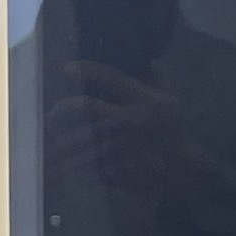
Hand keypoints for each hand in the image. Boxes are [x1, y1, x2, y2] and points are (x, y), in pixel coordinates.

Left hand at [45, 61, 206, 201]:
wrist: (184, 176)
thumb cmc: (176, 135)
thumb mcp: (170, 103)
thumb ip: (155, 79)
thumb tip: (145, 59)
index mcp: (144, 102)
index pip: (111, 78)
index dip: (86, 70)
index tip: (66, 68)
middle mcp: (130, 122)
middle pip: (86, 107)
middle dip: (62, 107)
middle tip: (51, 111)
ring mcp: (120, 147)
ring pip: (79, 138)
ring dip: (60, 137)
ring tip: (50, 135)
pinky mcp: (112, 171)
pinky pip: (83, 163)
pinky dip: (69, 161)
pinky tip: (60, 160)